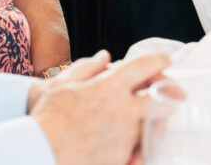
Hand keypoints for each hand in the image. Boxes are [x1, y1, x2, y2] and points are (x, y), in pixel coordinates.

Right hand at [28, 50, 169, 164]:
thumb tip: (105, 56)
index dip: (159, 60)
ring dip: (156, 119)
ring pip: (155, 127)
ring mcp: (126, 138)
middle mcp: (123, 111)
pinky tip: (136, 144)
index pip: (144, 67)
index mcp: (109, 88)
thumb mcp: (62, 84)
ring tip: (150, 118)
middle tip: (169, 92)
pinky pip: (142, 151)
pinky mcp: (122, 160)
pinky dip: (143, 146)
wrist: (41, 153)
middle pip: (162, 99)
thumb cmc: (47, 118)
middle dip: (169, 93)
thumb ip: (87, 67)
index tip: (164, 60)